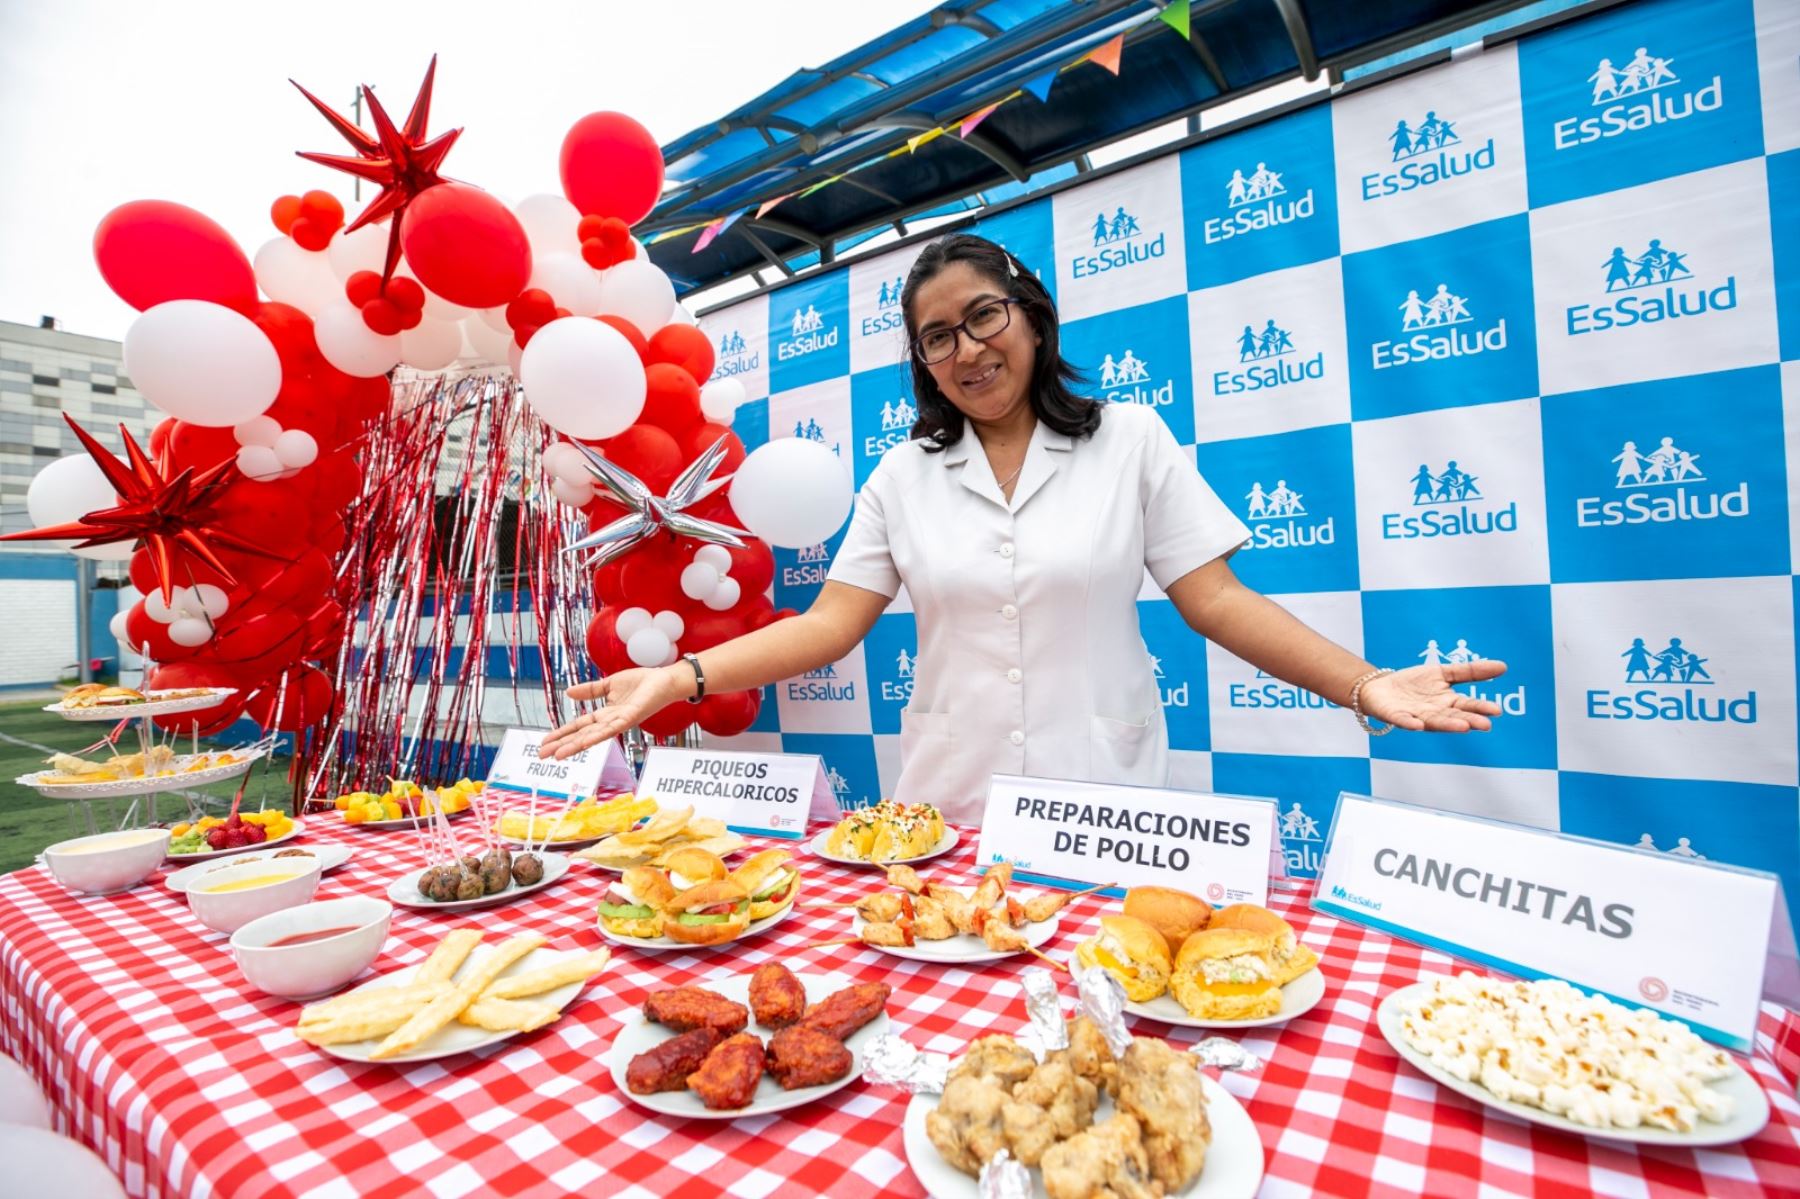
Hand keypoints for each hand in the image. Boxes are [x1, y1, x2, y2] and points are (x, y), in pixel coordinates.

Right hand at [540, 667, 685, 758]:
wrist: (664, 680)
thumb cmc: (641, 683)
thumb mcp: (609, 684)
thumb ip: (590, 691)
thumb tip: (568, 692)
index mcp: (605, 715)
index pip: (578, 726)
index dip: (561, 734)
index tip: (544, 742)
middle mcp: (610, 722)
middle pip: (581, 736)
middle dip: (561, 745)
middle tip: (541, 756)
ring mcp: (620, 722)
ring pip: (593, 736)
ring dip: (575, 746)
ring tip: (557, 755)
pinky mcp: (630, 718)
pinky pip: (611, 729)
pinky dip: (597, 736)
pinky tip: (584, 743)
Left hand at [1357, 660, 1506, 731]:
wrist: (1381, 687)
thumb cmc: (1414, 684)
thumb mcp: (1443, 672)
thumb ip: (1470, 671)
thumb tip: (1504, 666)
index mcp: (1448, 703)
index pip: (1467, 706)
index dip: (1480, 708)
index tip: (1496, 711)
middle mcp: (1435, 713)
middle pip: (1454, 717)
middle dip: (1468, 720)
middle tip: (1485, 725)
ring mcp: (1416, 716)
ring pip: (1433, 722)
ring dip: (1447, 725)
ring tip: (1463, 727)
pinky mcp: (1395, 716)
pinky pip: (1403, 720)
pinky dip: (1410, 723)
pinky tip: (1417, 725)